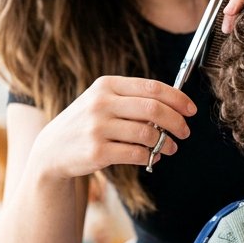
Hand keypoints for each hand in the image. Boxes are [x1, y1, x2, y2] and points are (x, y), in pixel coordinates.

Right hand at [31, 75, 195, 177]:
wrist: (52, 150)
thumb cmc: (87, 123)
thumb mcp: (102, 101)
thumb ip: (133, 99)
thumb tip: (174, 105)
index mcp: (106, 85)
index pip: (152, 88)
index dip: (177, 99)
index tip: (191, 110)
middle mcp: (101, 104)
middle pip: (154, 110)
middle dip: (176, 122)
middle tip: (185, 131)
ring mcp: (97, 128)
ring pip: (147, 134)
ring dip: (166, 143)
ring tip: (170, 148)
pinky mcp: (97, 151)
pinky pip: (136, 153)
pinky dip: (150, 156)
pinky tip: (153, 157)